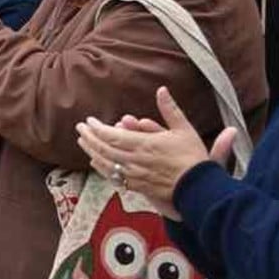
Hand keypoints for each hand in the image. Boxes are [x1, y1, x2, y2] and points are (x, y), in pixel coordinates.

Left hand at [75, 87, 240, 220]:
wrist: (198, 188)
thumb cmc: (193, 158)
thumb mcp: (184, 129)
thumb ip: (170, 109)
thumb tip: (162, 90)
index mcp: (144, 144)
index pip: (111, 135)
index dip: (97, 128)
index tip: (88, 121)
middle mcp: (135, 160)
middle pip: (103, 148)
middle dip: (89, 138)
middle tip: (80, 129)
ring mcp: (134, 174)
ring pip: (105, 163)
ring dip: (91, 151)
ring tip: (83, 142)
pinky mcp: (137, 186)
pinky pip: (114, 177)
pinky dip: (102, 168)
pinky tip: (96, 163)